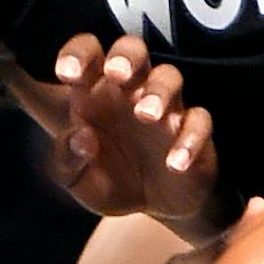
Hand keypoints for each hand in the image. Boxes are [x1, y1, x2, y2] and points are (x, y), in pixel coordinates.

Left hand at [48, 33, 222, 228]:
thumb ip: (68, 159)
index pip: (86, 55)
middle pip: (132, 51)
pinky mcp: (193, 131)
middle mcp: (129, 91)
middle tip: (116, 73)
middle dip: (125, 56)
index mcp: (93, 92)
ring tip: (147, 114)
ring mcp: (164, 108)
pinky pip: (198, 123)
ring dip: (158, 91)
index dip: (77, 54)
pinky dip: (189, 139)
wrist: (153, 212)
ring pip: (168, 79)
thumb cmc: (109, 181)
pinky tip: (175, 163)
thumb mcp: (75, 180)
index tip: (66, 72)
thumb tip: (81, 138)